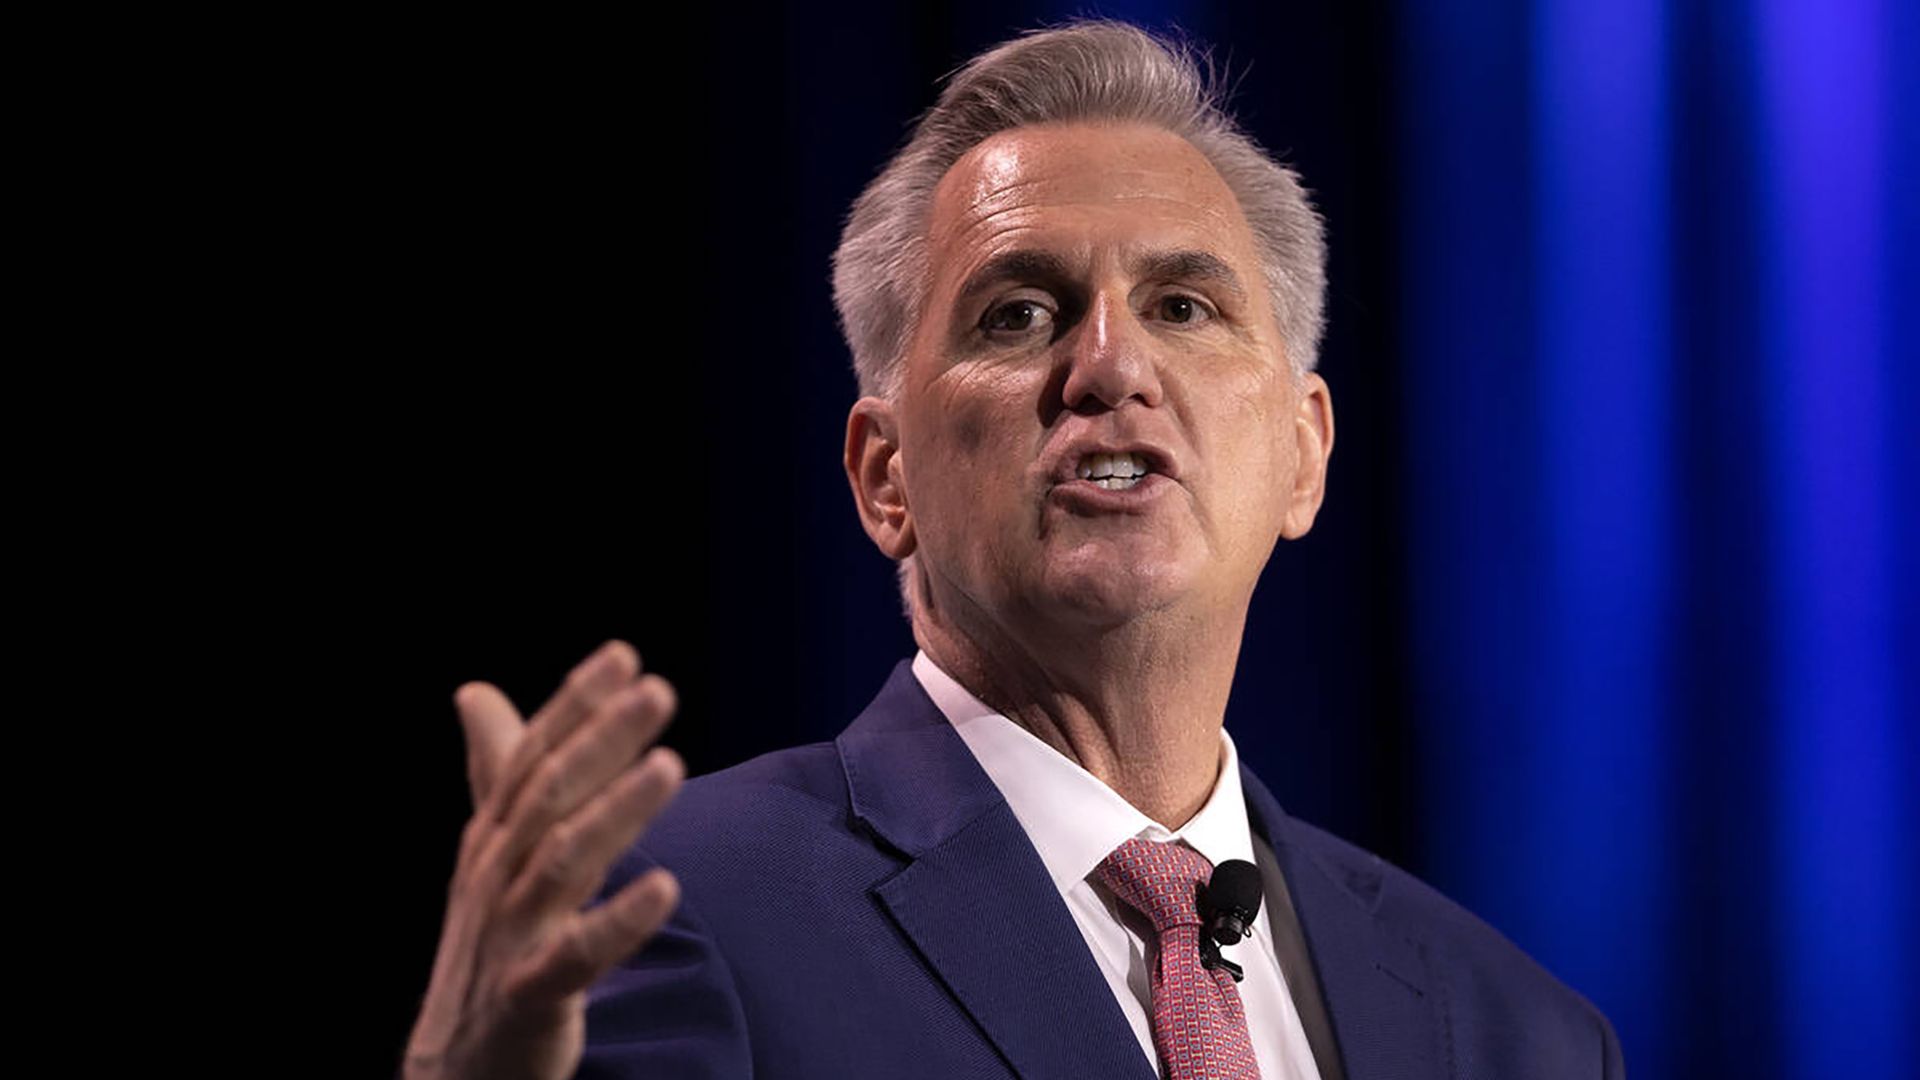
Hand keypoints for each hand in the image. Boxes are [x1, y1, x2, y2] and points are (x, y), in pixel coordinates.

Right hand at [404, 641, 685, 1079]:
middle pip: (549, 795)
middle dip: (602, 739)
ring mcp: (510, 932)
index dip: (574, 704)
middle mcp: (496, 873)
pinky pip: (575, 955)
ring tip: (670, 764)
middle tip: (657, 691)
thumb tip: (474, 690)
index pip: (531, 756)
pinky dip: (617, 922)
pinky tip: (665, 888)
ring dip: (616, 811)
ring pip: (561, 862)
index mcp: (493, 834)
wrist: (461, 1056)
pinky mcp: (530, 993)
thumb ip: (494, 769)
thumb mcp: (490, 849)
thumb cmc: (490, 935)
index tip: (624, 656)